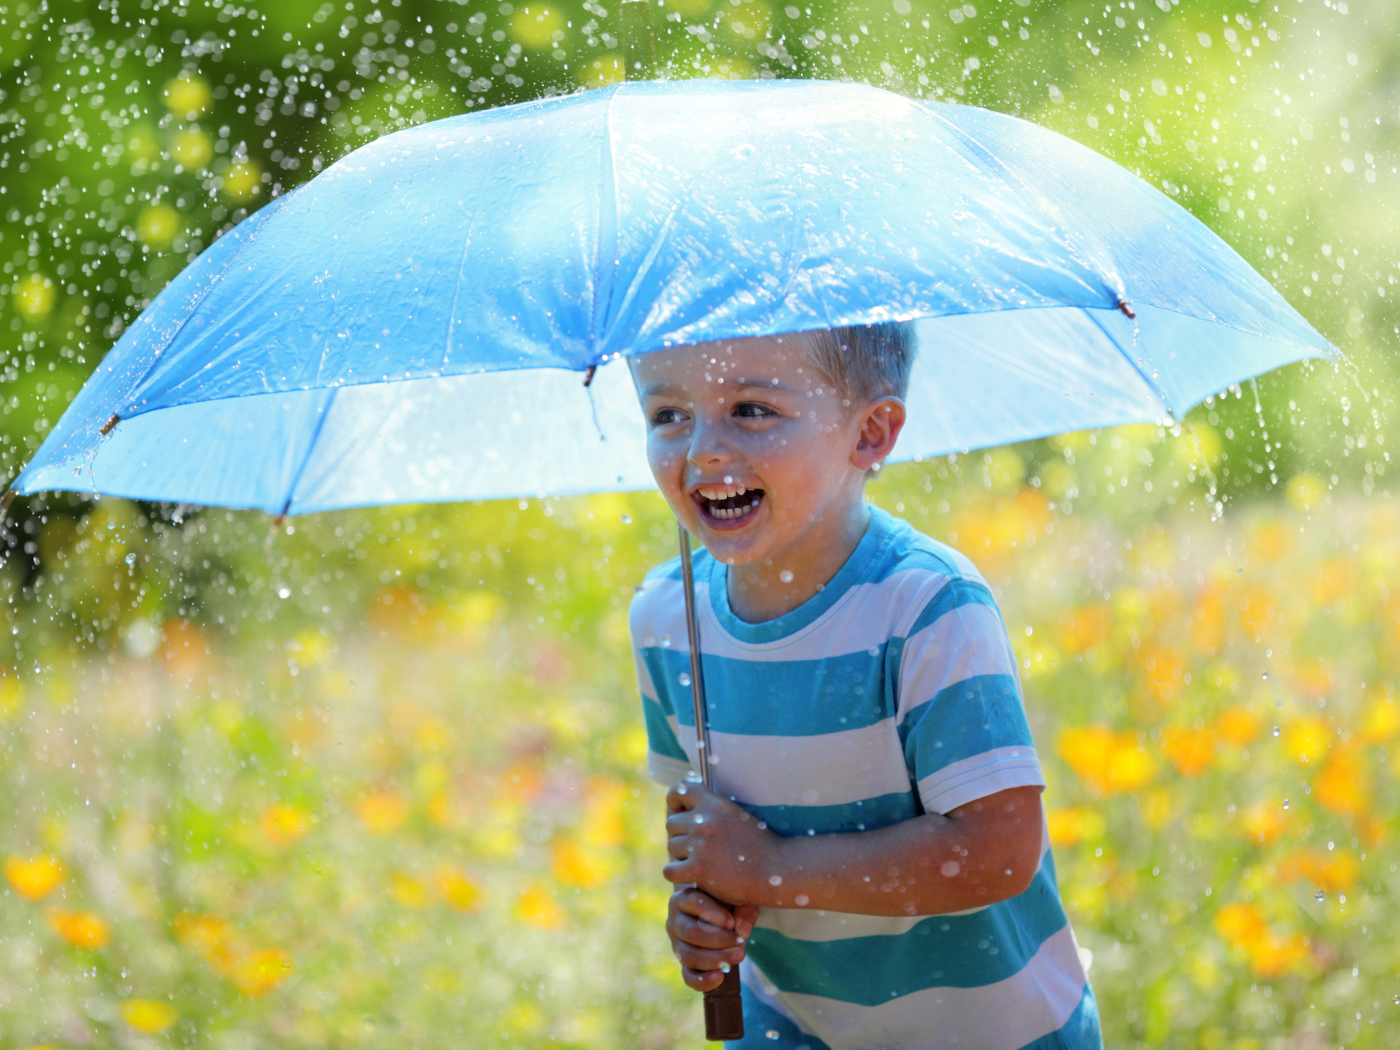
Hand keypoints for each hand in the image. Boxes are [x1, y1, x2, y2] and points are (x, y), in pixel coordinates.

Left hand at [664, 779, 777, 903]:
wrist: (777, 870)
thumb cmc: (758, 845)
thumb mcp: (738, 816)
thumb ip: (714, 810)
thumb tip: (687, 805)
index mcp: (715, 804)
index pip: (681, 789)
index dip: (674, 800)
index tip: (679, 811)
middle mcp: (705, 821)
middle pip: (671, 824)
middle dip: (680, 835)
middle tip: (696, 848)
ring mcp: (701, 845)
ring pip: (671, 847)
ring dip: (681, 857)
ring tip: (701, 862)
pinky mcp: (699, 869)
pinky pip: (670, 871)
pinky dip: (679, 875)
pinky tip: (693, 877)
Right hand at [666, 886, 759, 991]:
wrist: (719, 917)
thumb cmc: (727, 902)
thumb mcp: (738, 898)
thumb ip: (744, 909)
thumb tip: (742, 931)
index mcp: (684, 898)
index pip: (694, 902)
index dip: (714, 914)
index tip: (731, 922)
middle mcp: (675, 921)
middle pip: (690, 932)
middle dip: (719, 940)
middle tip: (741, 942)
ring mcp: (676, 944)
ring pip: (688, 955)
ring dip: (715, 959)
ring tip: (739, 955)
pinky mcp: (683, 963)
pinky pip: (688, 976)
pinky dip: (703, 980)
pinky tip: (720, 977)